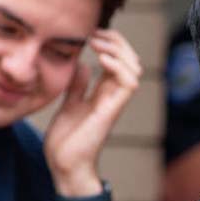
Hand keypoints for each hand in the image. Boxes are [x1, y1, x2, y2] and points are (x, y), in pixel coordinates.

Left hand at [43, 29, 141, 196]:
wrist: (64, 166)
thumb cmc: (66, 141)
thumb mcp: (69, 105)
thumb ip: (78, 86)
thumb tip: (82, 64)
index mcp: (104, 93)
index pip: (119, 60)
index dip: (110, 42)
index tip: (89, 34)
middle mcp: (113, 96)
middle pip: (131, 59)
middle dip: (117, 41)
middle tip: (94, 34)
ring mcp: (114, 103)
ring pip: (134, 68)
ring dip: (119, 50)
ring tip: (97, 44)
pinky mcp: (111, 111)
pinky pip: (128, 84)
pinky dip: (118, 66)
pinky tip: (100, 59)